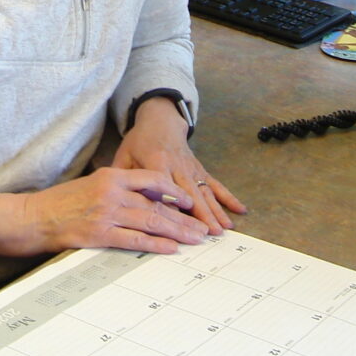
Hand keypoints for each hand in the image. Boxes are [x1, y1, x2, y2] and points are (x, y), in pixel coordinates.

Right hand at [0, 167, 209, 257]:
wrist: (33, 217)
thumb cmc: (60, 202)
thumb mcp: (91, 184)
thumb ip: (116, 187)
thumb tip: (144, 198)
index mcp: (111, 175)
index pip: (152, 180)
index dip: (174, 191)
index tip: (189, 201)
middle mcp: (112, 192)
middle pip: (157, 205)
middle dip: (183, 218)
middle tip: (202, 228)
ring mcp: (106, 214)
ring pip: (150, 222)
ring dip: (176, 232)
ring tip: (195, 239)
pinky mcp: (99, 235)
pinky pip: (134, 240)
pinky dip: (155, 245)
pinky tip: (170, 248)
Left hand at [113, 97, 246, 235]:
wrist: (160, 121)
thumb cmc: (139, 142)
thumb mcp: (124, 156)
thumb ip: (121, 177)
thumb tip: (115, 201)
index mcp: (156, 162)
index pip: (165, 186)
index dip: (172, 205)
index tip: (179, 225)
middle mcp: (178, 166)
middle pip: (190, 193)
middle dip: (201, 214)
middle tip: (209, 234)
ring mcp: (191, 169)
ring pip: (205, 191)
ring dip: (216, 211)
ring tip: (224, 229)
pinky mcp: (200, 170)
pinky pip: (215, 184)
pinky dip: (228, 197)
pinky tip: (240, 210)